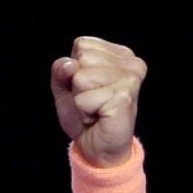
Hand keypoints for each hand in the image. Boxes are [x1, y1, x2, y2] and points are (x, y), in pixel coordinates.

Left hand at [51, 36, 147, 167]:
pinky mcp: (124, 97)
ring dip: (80, 99)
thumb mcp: (65, 86)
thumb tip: (70, 64)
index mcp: (120, 54)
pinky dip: (83, 111)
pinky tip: (98, 116)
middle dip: (76, 84)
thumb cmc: (84, 113)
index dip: (74, 69)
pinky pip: (83, 99)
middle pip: (81, 59)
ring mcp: (130, 79)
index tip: (87, 87)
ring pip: (80, 78)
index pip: (82, 45)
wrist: (97, 146)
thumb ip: (61, 69)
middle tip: (91, 100)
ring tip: (94, 108)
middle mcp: (131, 63)